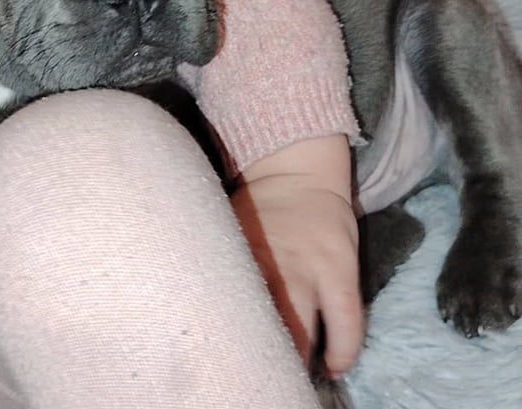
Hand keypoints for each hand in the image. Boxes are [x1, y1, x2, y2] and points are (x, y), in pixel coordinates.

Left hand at [230, 135, 362, 377]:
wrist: (296, 173)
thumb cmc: (256, 209)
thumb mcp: (229, 231)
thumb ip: (224, 265)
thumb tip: (203, 302)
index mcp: (241, 255)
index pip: (229, 305)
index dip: (227, 338)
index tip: (224, 359)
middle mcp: (274, 265)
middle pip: (266, 322)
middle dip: (264, 355)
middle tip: (259, 375)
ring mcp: (312, 268)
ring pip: (306, 326)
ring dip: (300, 357)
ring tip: (294, 379)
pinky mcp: (342, 270)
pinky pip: (349, 321)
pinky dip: (344, 349)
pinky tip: (334, 366)